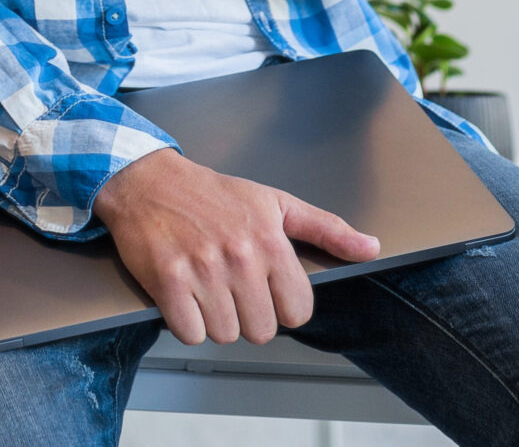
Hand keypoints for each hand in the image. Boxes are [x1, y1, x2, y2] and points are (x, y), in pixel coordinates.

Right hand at [92, 149, 379, 344]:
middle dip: (247, 314)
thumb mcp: (276, 202)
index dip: (281, 305)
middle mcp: (239, 257)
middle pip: (261, 331)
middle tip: (229, 285)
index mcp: (270, 241)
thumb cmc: (212, 194)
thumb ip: (326, 229)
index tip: (264, 288)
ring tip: (205, 286)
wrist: (148, 182)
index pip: (297, 312)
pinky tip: (184, 293)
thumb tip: (371, 248)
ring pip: (225, 335)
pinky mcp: (167, 282)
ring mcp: (202, 271)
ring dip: (214, 319)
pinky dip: (186, 322)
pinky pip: (190, 333)